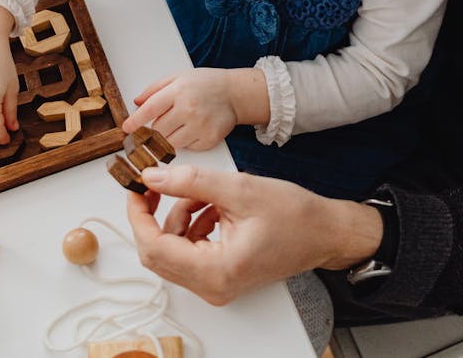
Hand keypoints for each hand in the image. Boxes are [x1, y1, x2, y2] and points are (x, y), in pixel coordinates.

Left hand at [123, 68, 269, 150]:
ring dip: (167, 138)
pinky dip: (184, 142)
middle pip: (158, 130)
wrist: (234, 94)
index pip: (150, 109)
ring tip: (176, 126)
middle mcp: (189, 109)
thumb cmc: (205, 84)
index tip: (126, 129)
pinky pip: (187, 148)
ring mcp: (200, 126)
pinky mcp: (209, 139)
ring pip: (170, 143)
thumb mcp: (178, 77)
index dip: (135, 121)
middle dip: (151, 131)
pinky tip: (190, 130)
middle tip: (152, 129)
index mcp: (178, 91)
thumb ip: (154, 89)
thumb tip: (136, 103)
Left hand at [125, 165, 384, 305]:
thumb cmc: (295, 217)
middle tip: (156, 183)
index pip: (155, 248)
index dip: (138, 215)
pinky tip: (212, 205)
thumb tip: (153, 177)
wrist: (327, 233)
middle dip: (154, 214)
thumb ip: (191, 182)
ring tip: (204, 192)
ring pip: (173, 248)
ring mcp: (216, 284)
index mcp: (216, 271)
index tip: (135, 187)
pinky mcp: (221, 275)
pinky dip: (192, 223)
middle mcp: (212, 286)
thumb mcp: (239, 189)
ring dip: (178, 215)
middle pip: (159, 252)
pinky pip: (189, 249)